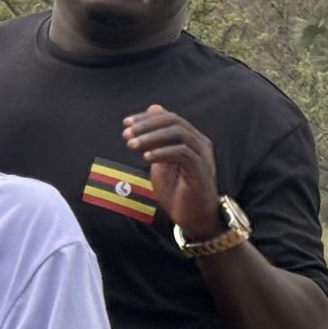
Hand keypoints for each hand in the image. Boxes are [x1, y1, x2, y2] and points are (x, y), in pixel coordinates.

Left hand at [123, 104, 221, 241]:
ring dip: (151, 137)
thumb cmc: (178, 193)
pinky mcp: (201, 169)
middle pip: (173, 121)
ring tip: (131, 146)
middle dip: (146, 125)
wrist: (194, 219)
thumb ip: (156, 141)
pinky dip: (162, 152)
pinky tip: (146, 157)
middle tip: (126, 134)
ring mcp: (202, 154)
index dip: (146, 118)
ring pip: (177, 133)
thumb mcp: (161, 163)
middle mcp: (199, 142)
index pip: (169, 118)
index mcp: (190, 139)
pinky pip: (182, 153)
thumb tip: (152, 109)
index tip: (125, 123)